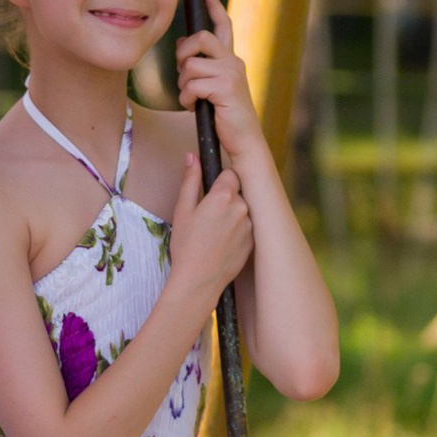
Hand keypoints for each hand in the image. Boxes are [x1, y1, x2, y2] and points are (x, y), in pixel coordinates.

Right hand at [169, 147, 254, 306]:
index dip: (219, 180)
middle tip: (209, 216)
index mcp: (224, 196)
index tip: (210, 191)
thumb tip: (192, 156)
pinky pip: (247, 226)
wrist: (199, 280)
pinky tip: (223, 242)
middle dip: (226, 198)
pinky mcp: (254, 241)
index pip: (230, 173)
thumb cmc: (186, 246)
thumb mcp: (182, 210)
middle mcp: (242, 207)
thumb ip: (190, 180)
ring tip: (215, 232)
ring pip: (243, 209)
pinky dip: (238, 229)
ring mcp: (251, 225)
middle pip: (238, 191)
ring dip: (233, 214)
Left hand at [174, 0, 262, 164]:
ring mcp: (231, 74)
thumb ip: (200, 65)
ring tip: (191, 100)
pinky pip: (192, 85)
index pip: (223, 24)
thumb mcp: (211, 86)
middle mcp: (234, 62)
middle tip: (182, 72)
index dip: (213, 4)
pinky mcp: (226, 88)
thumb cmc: (224, 116)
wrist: (244, 141)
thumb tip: (182, 45)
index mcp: (231, 59)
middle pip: (200, 38)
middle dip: (183, 53)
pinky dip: (186, 99)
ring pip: (191, 66)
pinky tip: (194, 108)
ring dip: (183, 85)